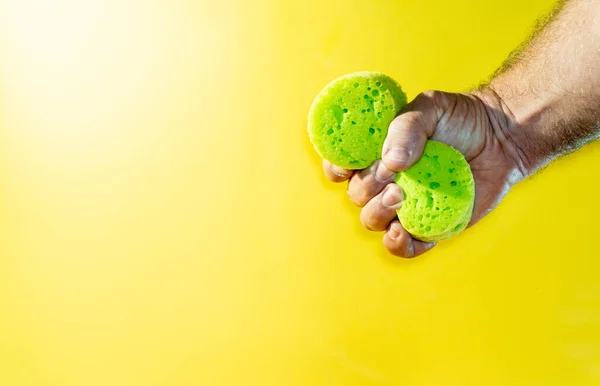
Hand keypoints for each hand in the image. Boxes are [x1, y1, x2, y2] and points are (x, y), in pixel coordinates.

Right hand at [323, 90, 526, 256]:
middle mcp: (384, 181)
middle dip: (365, 189)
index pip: (341, 166)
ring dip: (378, 213)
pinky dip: (397, 244)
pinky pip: (404, 247)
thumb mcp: (431, 107)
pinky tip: (401, 232)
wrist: (500, 137)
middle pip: (356, 195)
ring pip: (373, 221)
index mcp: (376, 153)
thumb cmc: (460, 119)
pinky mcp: (428, 227)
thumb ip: (407, 127)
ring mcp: (405, 206)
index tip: (345, 167)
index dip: (336, 168)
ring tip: (400, 196)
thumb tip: (391, 162)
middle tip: (392, 177)